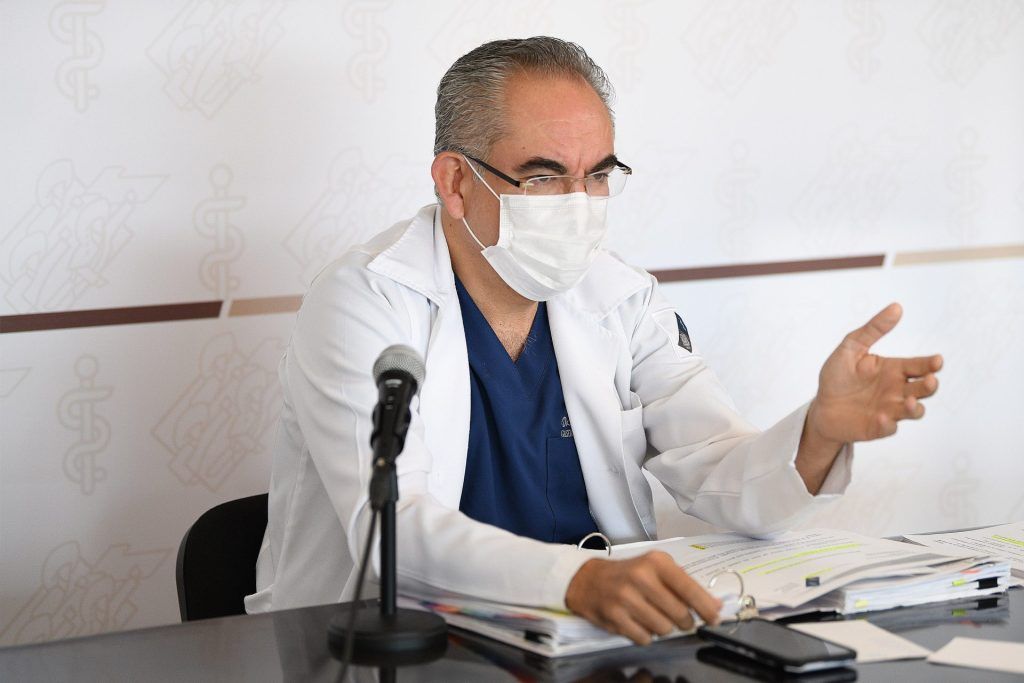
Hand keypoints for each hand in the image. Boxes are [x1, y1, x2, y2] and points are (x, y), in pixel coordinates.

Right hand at [565, 551, 721, 644]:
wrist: (588, 580)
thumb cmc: (629, 574)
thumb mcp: (655, 567)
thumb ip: (684, 584)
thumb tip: (715, 606)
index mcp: (656, 562)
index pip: (689, 588)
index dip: (707, 607)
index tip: (715, 617)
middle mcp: (641, 577)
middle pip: (680, 615)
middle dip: (684, 621)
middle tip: (679, 617)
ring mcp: (626, 598)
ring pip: (664, 629)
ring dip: (664, 628)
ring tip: (654, 617)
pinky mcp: (614, 617)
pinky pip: (645, 639)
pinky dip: (647, 635)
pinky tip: (639, 622)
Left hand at [810, 303, 941, 443]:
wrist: (821, 407)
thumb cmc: (837, 377)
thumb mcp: (851, 348)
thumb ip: (873, 329)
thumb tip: (897, 307)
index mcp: (894, 370)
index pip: (919, 365)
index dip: (930, 364)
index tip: (937, 361)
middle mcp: (897, 390)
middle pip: (923, 388)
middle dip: (930, 385)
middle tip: (929, 380)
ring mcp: (890, 410)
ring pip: (914, 410)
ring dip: (915, 407)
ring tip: (909, 401)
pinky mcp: (878, 428)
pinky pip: (889, 428)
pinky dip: (888, 425)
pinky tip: (881, 418)